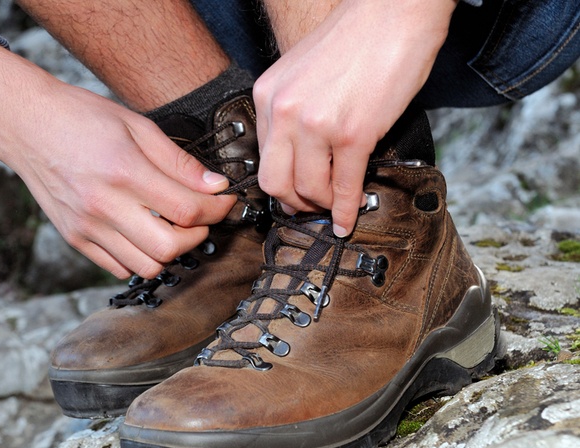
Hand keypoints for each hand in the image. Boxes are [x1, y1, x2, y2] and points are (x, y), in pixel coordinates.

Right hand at [0, 43, 234, 278]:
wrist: (25, 124)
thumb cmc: (80, 117)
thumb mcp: (136, 125)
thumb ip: (177, 161)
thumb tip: (215, 187)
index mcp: (123, 171)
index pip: (187, 209)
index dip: (217, 209)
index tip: (225, 201)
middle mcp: (103, 205)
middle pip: (170, 247)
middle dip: (197, 236)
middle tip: (201, 217)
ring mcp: (86, 227)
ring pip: (146, 266)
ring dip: (169, 251)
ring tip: (171, 226)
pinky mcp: (74, 238)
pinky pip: (118, 268)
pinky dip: (139, 257)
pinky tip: (141, 232)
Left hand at [253, 0, 456, 235]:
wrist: (395, 11)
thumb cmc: (356, 38)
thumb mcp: (302, 73)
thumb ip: (293, 111)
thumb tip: (301, 154)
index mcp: (268, 94)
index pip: (262, 157)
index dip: (280, 183)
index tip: (292, 194)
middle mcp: (284, 110)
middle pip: (275, 182)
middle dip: (293, 203)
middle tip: (309, 209)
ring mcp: (317, 124)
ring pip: (308, 190)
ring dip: (322, 206)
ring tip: (336, 205)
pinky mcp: (353, 134)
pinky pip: (343, 186)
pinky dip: (346, 209)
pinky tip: (349, 217)